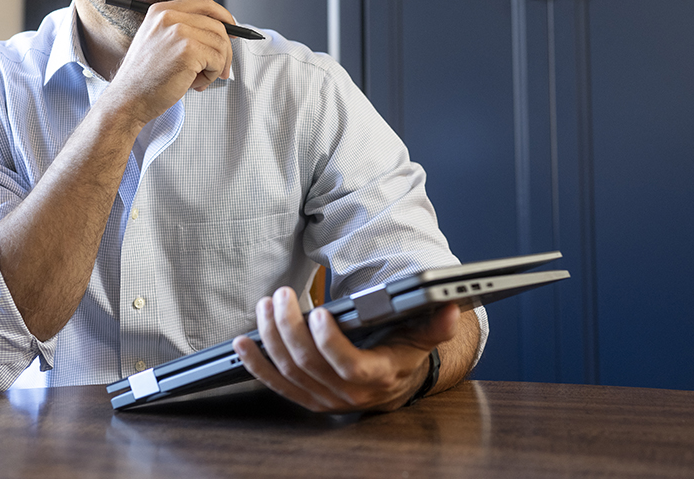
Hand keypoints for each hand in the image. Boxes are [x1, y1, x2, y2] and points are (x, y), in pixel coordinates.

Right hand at [106, 0, 234, 124]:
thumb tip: (224, 33)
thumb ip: (185, 31)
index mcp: (161, 11)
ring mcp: (178, 31)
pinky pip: (218, 60)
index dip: (223, 15)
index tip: (232, 30)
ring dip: (215, 66)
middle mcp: (169, 16)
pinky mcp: (188, 50)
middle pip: (217, 25)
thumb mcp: (160, 43)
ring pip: (221, 44)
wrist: (129, 99)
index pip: (204, 3)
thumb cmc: (145, 78)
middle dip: (225, 51)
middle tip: (219, 70)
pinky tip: (194, 83)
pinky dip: (212, 75)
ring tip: (196, 79)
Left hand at [232, 286, 459, 413]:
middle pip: (310, 363)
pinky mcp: (305, 397)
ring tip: (266, 306)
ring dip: (271, 337)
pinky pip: (276, 383)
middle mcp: (347, 393)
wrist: (393, 386)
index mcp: (376, 376)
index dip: (330, 341)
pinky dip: (256, 363)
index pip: (349, 365)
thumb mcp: (422, 337)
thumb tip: (451, 309)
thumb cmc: (402, 354)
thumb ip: (436, 325)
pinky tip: (243, 343)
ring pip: (289, 371)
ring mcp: (323, 398)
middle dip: (290, 327)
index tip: (319, 311)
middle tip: (282, 296)